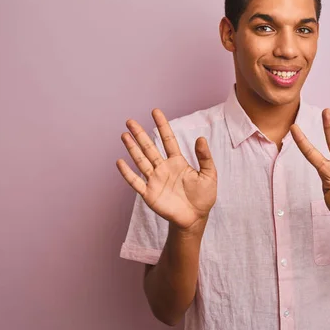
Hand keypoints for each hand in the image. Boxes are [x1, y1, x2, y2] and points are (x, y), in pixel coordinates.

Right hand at [116, 109, 217, 230]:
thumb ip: (205, 157)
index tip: (155, 111)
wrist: (196, 218)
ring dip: (132, 148)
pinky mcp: (149, 194)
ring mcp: (155, 180)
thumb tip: (201, 138)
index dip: (162, 125)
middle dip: (140, 134)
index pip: (168, 140)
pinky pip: (136, 182)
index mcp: (178, 162)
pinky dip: (127, 173)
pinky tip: (120, 162)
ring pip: (141, 161)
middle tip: (131, 121)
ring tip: (124, 135)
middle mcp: (164, 168)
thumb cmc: (203, 197)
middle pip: (150, 147)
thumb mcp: (209, 175)